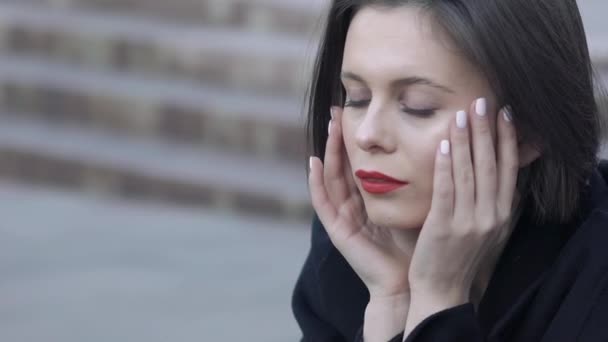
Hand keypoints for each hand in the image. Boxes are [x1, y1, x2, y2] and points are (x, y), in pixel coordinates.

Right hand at [308, 106, 415, 297]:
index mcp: (373, 200)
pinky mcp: (338, 231)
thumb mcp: (419, 204)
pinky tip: (313, 162)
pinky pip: (322, 203)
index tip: (361, 110)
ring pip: (332, 177)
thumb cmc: (420, 244)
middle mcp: (355, 206)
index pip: (362, 162)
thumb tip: (442, 145)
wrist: (413, 282)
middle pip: (344, 165)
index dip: (359, 138)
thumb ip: (421, 180)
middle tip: (339, 108)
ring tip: (329, 126)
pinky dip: (315, 183)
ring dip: (328, 151)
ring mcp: (344, 218)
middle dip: (340, 137)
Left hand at [406, 99, 519, 323]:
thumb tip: (503, 169)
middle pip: (491, 165)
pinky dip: (446, 165)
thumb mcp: (486, 227)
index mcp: (501, 214)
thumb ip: (493, 199)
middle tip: (482, 101)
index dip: (507, 139)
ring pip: (470, 173)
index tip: (504, 113)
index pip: (507, 169)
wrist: (442, 289)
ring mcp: (468, 221)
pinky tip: (444, 144)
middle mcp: (490, 216)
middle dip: (487, 131)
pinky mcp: (444, 226)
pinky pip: (447, 189)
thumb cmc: (460, 255)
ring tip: (462, 114)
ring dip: (466, 141)